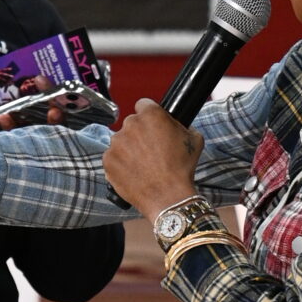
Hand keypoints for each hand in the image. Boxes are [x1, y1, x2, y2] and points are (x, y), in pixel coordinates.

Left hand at [100, 99, 201, 223]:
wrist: (168, 197)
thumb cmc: (181, 169)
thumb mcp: (194, 139)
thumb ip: (181, 125)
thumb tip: (177, 125)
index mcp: (151, 115)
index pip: (143, 105)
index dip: (148, 115)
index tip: (151, 125)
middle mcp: (130, 125)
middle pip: (131, 124)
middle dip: (139, 133)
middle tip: (149, 150)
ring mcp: (116, 143)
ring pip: (120, 141)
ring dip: (128, 149)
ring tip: (142, 164)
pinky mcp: (107, 160)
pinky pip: (112, 157)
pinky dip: (119, 164)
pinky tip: (133, 172)